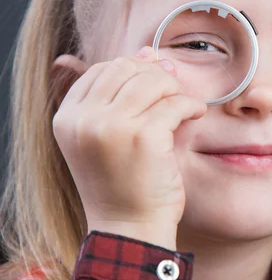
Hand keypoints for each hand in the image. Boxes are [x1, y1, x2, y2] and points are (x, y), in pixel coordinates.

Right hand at [52, 47, 205, 249]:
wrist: (130, 228)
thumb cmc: (122, 184)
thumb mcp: (105, 139)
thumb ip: (118, 97)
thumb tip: (148, 51)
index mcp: (68, 118)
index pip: (101, 70)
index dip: (132, 68)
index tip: (155, 79)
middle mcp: (84, 119)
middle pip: (126, 68)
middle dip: (154, 75)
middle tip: (172, 91)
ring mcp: (111, 127)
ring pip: (151, 80)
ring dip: (173, 89)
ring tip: (181, 107)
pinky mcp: (143, 137)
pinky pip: (175, 103)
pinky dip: (191, 106)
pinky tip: (195, 115)